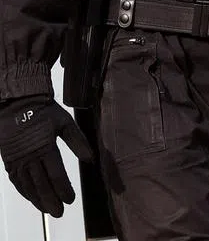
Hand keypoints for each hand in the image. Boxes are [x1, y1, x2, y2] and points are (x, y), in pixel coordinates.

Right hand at [0, 95, 93, 216]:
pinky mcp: (9, 160)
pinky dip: (24, 191)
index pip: (56, 174)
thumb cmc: (43, 111)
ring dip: (37, 199)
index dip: (64, 189)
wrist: (17, 103)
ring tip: (48, 210)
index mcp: (45, 147)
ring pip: (27, 185)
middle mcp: (29, 156)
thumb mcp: (65, 123)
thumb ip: (78, 142)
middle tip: (59, 212)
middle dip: (51, 200)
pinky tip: (32, 198)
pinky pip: (17, 180)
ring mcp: (17, 160)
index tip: (71, 199)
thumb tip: (90, 158)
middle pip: (41, 184)